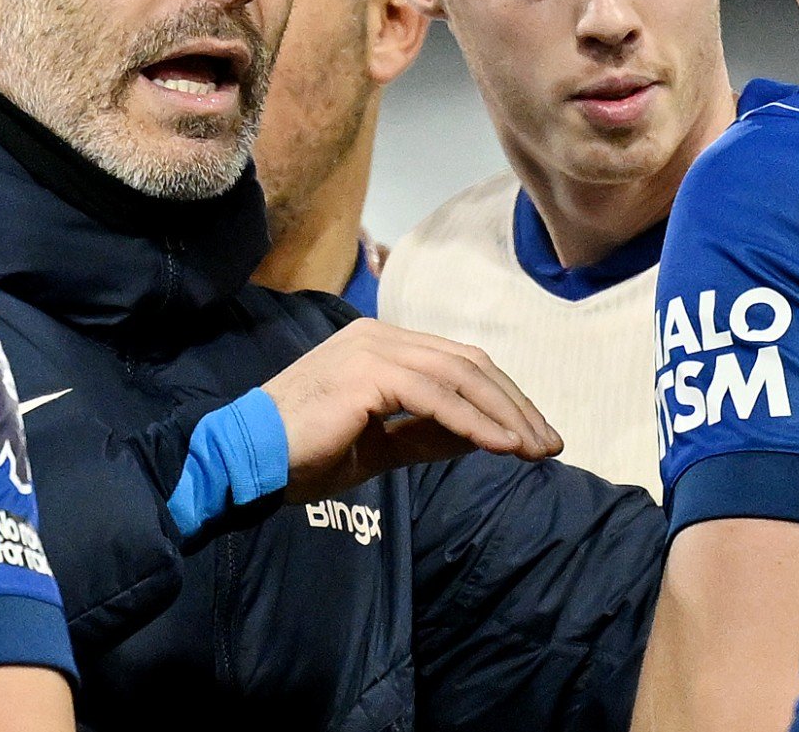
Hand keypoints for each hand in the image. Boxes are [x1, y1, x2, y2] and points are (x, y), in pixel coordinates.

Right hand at [261, 318, 560, 502]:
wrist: (249, 461)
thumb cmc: (305, 454)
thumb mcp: (380, 446)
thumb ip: (427, 435)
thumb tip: (484, 436)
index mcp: (381, 346)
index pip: (458, 364)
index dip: (502, 398)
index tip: (533, 437)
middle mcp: (379, 337)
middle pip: (467, 364)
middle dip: (514, 405)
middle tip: (548, 445)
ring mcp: (372, 350)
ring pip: (458, 376)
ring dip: (503, 415)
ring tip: (532, 450)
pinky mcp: (366, 373)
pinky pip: (434, 397)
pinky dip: (472, 421)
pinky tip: (500, 446)